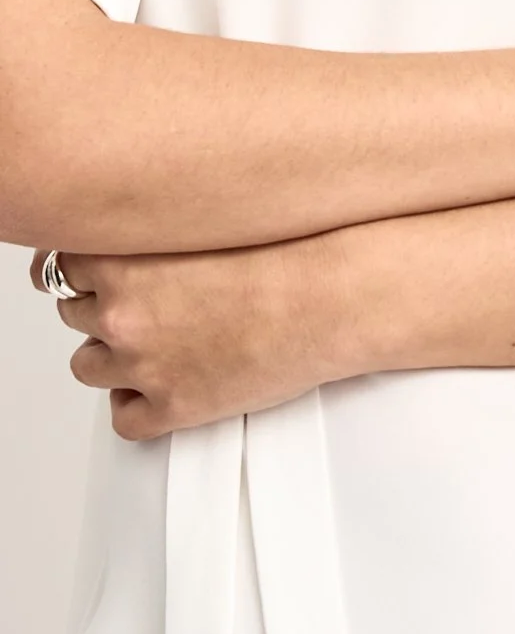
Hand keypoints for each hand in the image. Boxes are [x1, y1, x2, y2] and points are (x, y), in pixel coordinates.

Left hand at [30, 235, 337, 440]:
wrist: (331, 296)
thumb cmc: (289, 250)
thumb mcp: (210, 216)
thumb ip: (162, 226)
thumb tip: (144, 235)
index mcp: (127, 258)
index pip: (63, 262)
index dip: (86, 264)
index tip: (101, 265)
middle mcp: (123, 311)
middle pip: (74, 311)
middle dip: (104, 304)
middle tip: (148, 297)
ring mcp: (142, 364)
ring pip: (88, 365)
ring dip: (115, 353)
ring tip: (158, 338)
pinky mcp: (171, 407)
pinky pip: (123, 418)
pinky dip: (137, 403)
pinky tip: (164, 380)